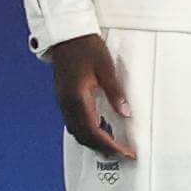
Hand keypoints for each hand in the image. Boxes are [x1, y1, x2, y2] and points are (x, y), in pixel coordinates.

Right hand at [49, 33, 135, 159]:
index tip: (126, 153)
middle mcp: (67, 103)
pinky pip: (74, 122)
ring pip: (77, 131)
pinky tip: (102, 131)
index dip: (110, 145)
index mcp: (77, 98)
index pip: (93, 130)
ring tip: (115, 147)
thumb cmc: (88, 49)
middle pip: (83, 135)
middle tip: (124, 154)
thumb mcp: (106, 69)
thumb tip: (125, 114)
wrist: (67, 36)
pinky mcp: (64, 97)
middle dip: (103, 148)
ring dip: (94, 141)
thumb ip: (115, 92)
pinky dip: (88, 131)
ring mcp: (63, 101)